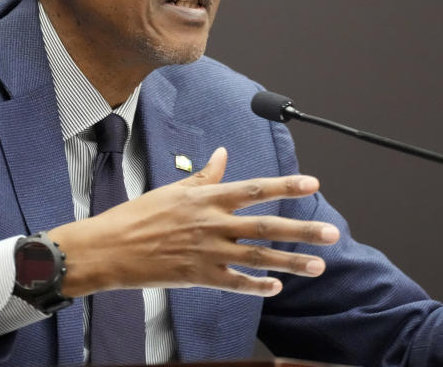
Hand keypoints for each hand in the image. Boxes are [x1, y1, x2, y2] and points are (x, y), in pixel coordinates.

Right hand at [49, 147, 339, 297]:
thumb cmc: (139, 215)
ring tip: (318, 265)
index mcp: (207, 199)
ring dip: (291, 262)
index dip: (285, 187)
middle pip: (266, 227)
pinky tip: (277, 288)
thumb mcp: (174, 189)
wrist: (110, 248)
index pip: (254, 189)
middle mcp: (212, 224)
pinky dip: (258, 286)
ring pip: (258, 258)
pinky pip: (236, 284)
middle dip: (302, 231)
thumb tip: (223, 154)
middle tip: (332, 234)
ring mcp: (208, 253)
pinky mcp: (199, 277)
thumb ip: (205, 175)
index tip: (312, 184)